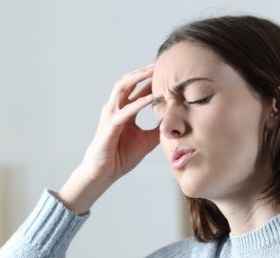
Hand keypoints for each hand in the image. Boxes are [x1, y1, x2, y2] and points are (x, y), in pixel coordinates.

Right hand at [78, 63, 160, 182]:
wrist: (104, 173)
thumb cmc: (120, 156)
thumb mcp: (147, 141)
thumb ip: (158, 129)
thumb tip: (176, 123)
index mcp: (124, 111)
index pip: (137, 89)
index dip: (150, 79)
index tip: (167, 71)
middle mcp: (116, 109)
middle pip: (128, 82)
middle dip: (143, 72)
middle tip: (160, 63)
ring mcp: (111, 115)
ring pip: (121, 89)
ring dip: (137, 79)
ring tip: (152, 72)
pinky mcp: (109, 126)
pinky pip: (124, 111)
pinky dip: (138, 103)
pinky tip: (150, 98)